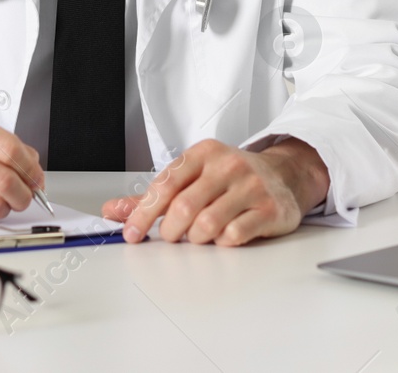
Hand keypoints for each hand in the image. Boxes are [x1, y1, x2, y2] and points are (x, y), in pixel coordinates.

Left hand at [99, 138, 330, 246]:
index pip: (165, 184)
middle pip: (184, 207)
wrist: (283, 175)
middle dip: (170, 230)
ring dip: (195, 239)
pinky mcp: (269, 209)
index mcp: (203, 154)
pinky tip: (223, 236)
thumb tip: (113, 210)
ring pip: (208, 224)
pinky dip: (222, 242)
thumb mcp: (193, 176)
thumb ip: (154, 195)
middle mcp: (227, 165)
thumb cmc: (231, 178)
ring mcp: (250, 186)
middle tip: (170, 237)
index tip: (131, 233)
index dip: (144, 213)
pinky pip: (234, 235)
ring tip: (198, 236)